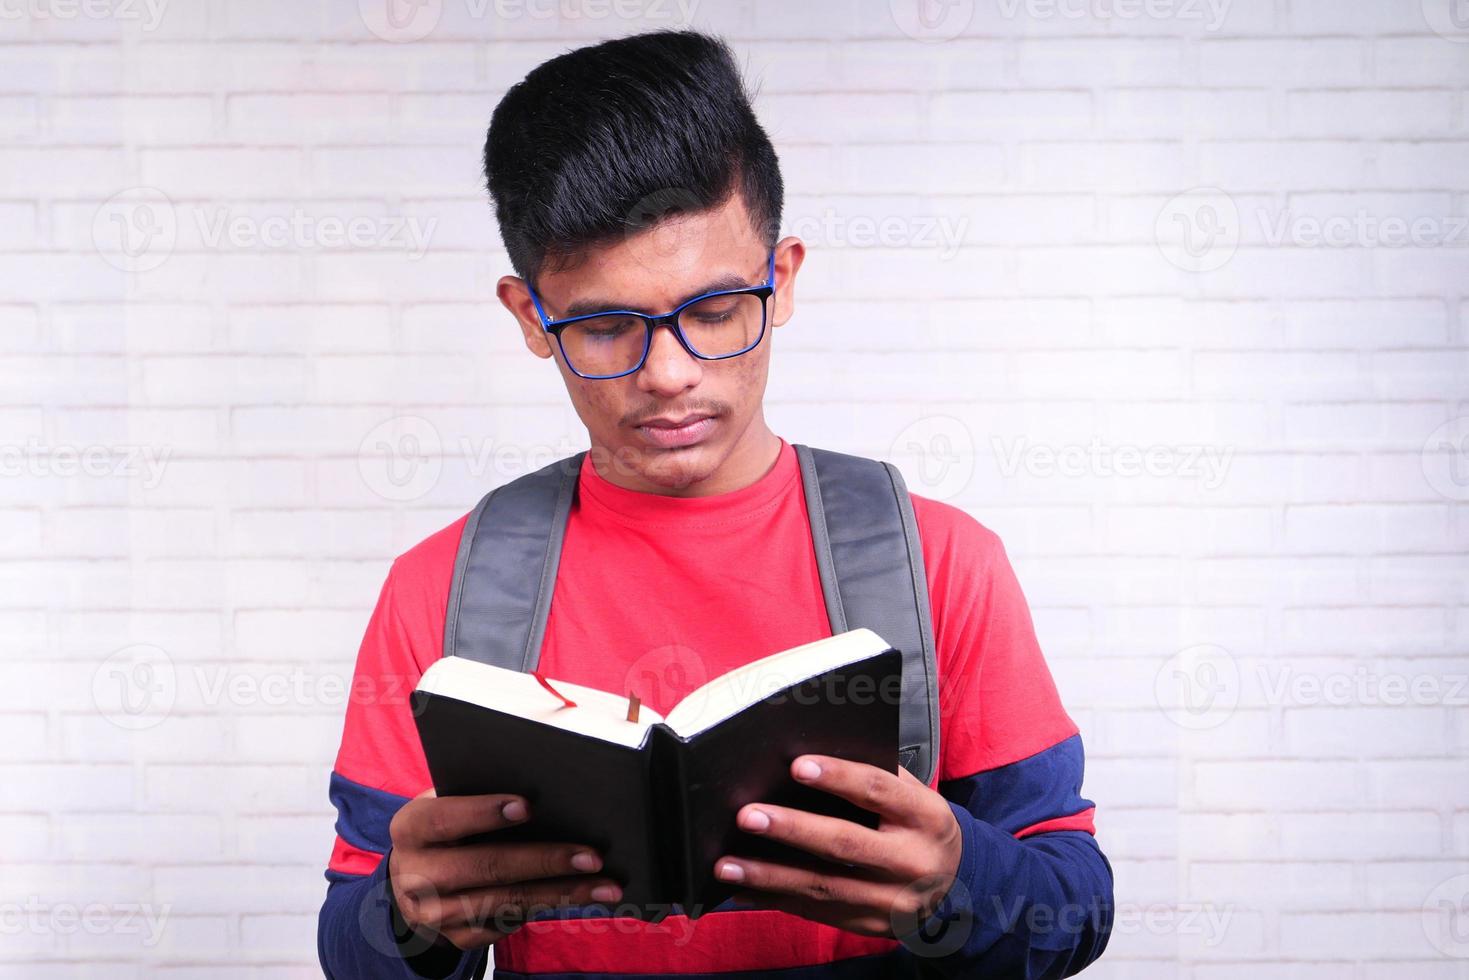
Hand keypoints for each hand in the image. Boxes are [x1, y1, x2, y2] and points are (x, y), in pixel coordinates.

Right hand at [387, 790, 622, 949]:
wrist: (413, 879)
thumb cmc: (448, 825)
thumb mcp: (447, 802)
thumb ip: (478, 793)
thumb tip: (545, 787)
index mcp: (411, 829)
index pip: (446, 818)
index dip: (485, 813)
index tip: (530, 806)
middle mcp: (415, 876)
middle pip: (486, 868)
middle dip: (544, 861)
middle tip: (592, 856)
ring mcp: (434, 914)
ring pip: (505, 903)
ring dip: (561, 894)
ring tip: (605, 886)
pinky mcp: (456, 938)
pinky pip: (508, 925)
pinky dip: (548, 910)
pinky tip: (581, 898)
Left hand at [713, 755, 962, 937]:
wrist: (957, 884)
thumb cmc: (919, 826)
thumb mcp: (914, 796)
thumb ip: (875, 778)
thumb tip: (806, 758)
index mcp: (925, 816)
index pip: (877, 790)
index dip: (836, 776)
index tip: (796, 766)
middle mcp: (911, 860)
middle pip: (844, 843)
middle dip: (791, 829)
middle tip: (747, 816)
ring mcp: (892, 900)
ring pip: (823, 887)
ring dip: (769, 876)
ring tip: (726, 865)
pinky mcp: (871, 924)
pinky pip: (817, 913)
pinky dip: (776, 901)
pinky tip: (743, 892)